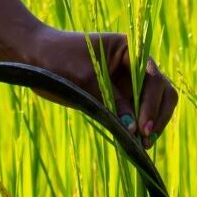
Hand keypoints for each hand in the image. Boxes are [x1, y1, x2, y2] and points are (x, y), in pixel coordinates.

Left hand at [5, 25, 177, 148]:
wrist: (34, 56)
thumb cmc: (58, 59)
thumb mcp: (85, 79)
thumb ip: (111, 101)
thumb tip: (133, 129)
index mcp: (130, 49)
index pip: (154, 78)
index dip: (151, 104)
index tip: (141, 127)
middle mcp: (134, 65)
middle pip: (162, 91)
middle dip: (157, 115)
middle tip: (145, 140)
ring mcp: (127, 82)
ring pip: (153, 105)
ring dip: (150, 124)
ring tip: (140, 146)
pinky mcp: (117, 98)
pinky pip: (135, 114)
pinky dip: (136, 128)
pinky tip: (133, 143)